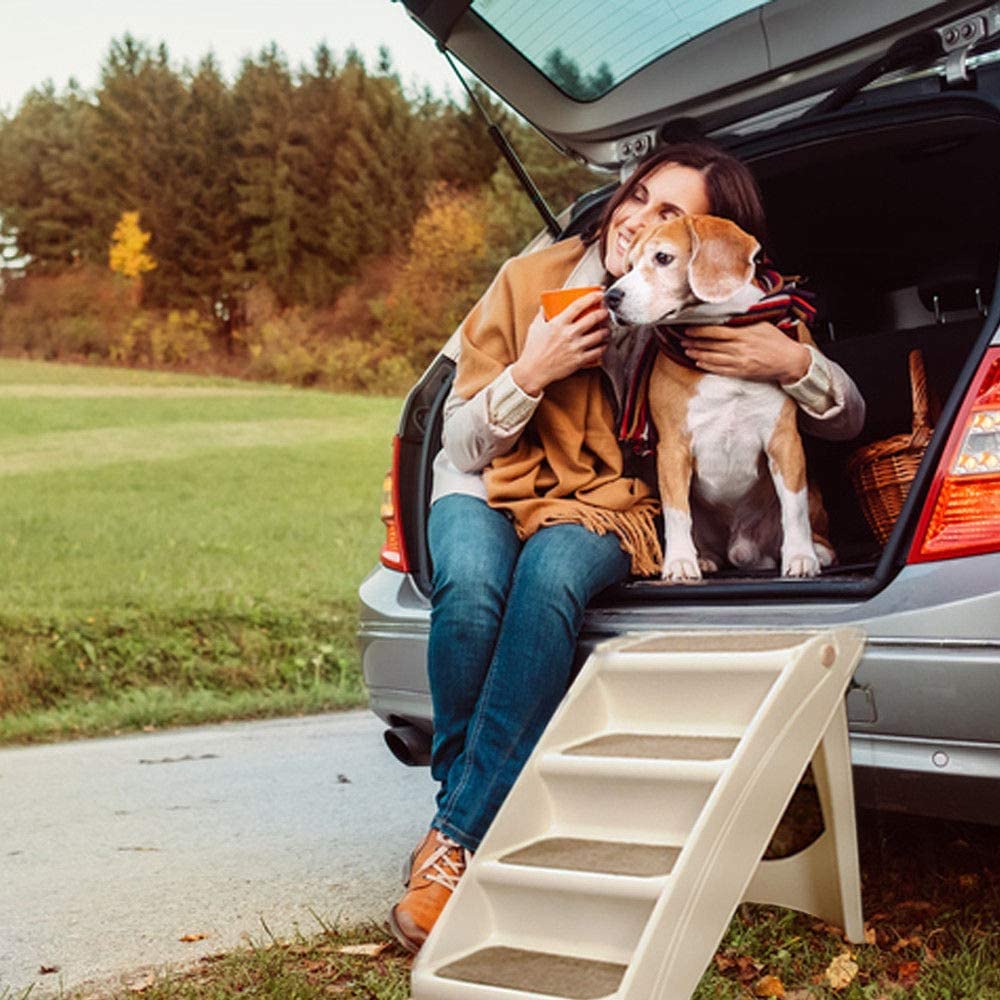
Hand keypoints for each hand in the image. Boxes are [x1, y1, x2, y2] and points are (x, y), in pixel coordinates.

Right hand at [511, 291, 609, 395]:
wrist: (533, 371)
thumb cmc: (533, 350)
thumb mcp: (535, 328)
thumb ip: (542, 315)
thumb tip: (545, 306)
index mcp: (558, 324)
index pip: (578, 305)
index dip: (591, 297)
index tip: (599, 294)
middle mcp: (569, 334)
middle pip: (592, 319)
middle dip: (602, 313)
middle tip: (605, 312)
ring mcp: (575, 347)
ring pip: (598, 336)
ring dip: (605, 331)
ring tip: (606, 329)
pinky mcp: (579, 360)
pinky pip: (597, 352)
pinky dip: (603, 347)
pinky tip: (604, 345)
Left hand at [679, 322, 810, 383]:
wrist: (789, 360)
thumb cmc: (775, 340)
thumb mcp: (761, 324)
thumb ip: (743, 321)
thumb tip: (725, 315)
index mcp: (744, 334)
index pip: (716, 331)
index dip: (699, 330)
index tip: (688, 329)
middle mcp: (740, 348)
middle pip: (711, 345)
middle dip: (694, 342)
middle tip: (682, 340)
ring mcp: (740, 362)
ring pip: (712, 358)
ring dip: (697, 354)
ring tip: (686, 350)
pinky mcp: (741, 372)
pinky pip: (719, 369)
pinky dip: (707, 366)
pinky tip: (699, 362)